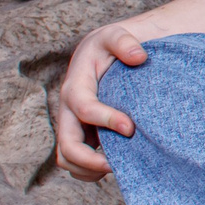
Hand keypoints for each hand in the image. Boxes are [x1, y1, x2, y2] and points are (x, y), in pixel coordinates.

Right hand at [53, 22, 147, 180]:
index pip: (83, 108)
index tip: (130, 127)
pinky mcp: (81, 133)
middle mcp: (69, 109)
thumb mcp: (116, 34)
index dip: (104, 120)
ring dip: (87, 170)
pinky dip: (89, 170)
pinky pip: (76, 161)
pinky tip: (114, 165)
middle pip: (66, 145)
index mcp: (76, 85)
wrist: (108, 53)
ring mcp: (73, 124)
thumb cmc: (113, 44)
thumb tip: (139, 57)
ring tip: (117, 169)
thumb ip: (125, 41)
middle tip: (118, 165)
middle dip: (89, 160)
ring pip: (66, 158)